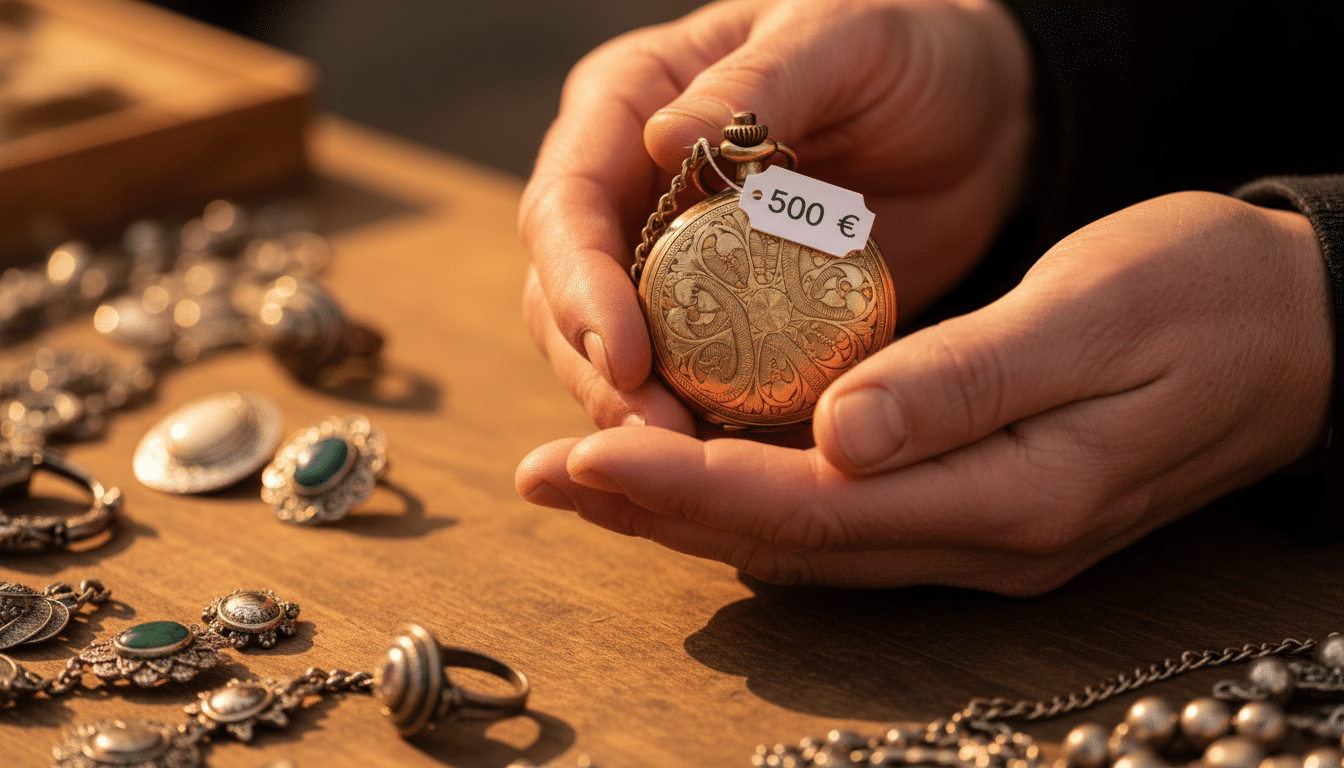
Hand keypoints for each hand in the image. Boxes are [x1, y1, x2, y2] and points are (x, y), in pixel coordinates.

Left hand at [517, 192, 1331, 593]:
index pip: (808, 505)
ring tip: (588, 476)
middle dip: (654, 506)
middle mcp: (981, 539)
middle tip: (543, 474)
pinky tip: (696, 471)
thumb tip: (832, 437)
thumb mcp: (1099, 315)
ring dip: (688, 508)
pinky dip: (753, 498)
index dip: (683, 483)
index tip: (581, 451)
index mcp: (1008, 496)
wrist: (1305, 336)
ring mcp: (980, 535)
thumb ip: (964, 382)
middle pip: (784, 539)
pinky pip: (841, 522)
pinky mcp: (979, 508)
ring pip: (802, 539)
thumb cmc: (1211, 301)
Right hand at [520, 0, 1031, 429]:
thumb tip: (659, 141)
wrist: (978, 121)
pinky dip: (703, 436)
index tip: (624, 356)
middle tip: (658, 442)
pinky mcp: (720, 327)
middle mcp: (627, 194)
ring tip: (693, 472)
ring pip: (612, 359)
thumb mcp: (843, 35)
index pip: (567, 206)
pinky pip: (691, 389)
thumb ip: (759, 84)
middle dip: (600, 376)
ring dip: (639, 420)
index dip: (580, 286)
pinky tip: (735, 474)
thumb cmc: (906, 52)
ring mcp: (668, 269)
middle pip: (565, 299)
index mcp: (627, 109)